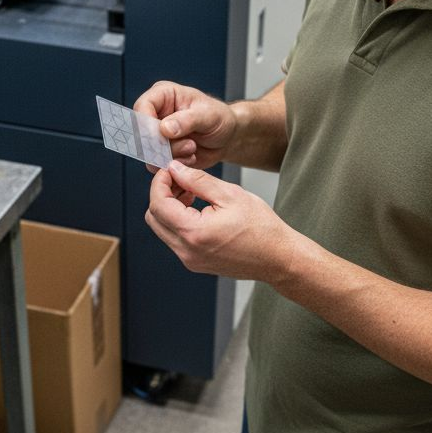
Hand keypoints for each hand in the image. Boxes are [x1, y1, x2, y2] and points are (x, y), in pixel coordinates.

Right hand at [133, 81, 236, 169]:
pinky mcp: (160, 152)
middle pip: (141, 132)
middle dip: (164, 144)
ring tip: (192, 148)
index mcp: (163, 95)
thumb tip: (164, 128)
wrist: (227, 137)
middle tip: (190, 144)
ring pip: (148, 151)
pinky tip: (190, 157)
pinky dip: (174, 164)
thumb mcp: (208, 115)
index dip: (148, 123)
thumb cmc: (219, 118)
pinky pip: (156, 164)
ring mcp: (156, 135)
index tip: (164, 134)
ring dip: (172, 155)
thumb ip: (187, 120)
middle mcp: (155, 114)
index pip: (142, 106)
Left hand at [145, 161, 299, 283]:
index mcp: (194, 233)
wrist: (278, 258)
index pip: (158, 204)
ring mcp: (190, 260)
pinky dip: (179, 221)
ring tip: (192, 193)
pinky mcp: (195, 263)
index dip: (160, 182)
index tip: (170, 170)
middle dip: (162, 195)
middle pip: (154, 218)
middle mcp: (187, 251)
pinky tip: (198, 209)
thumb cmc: (262, 228)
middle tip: (181, 180)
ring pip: (162, 229)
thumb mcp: (230, 194)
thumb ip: (197, 180)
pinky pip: (175, 239)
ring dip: (170, 208)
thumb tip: (175, 169)